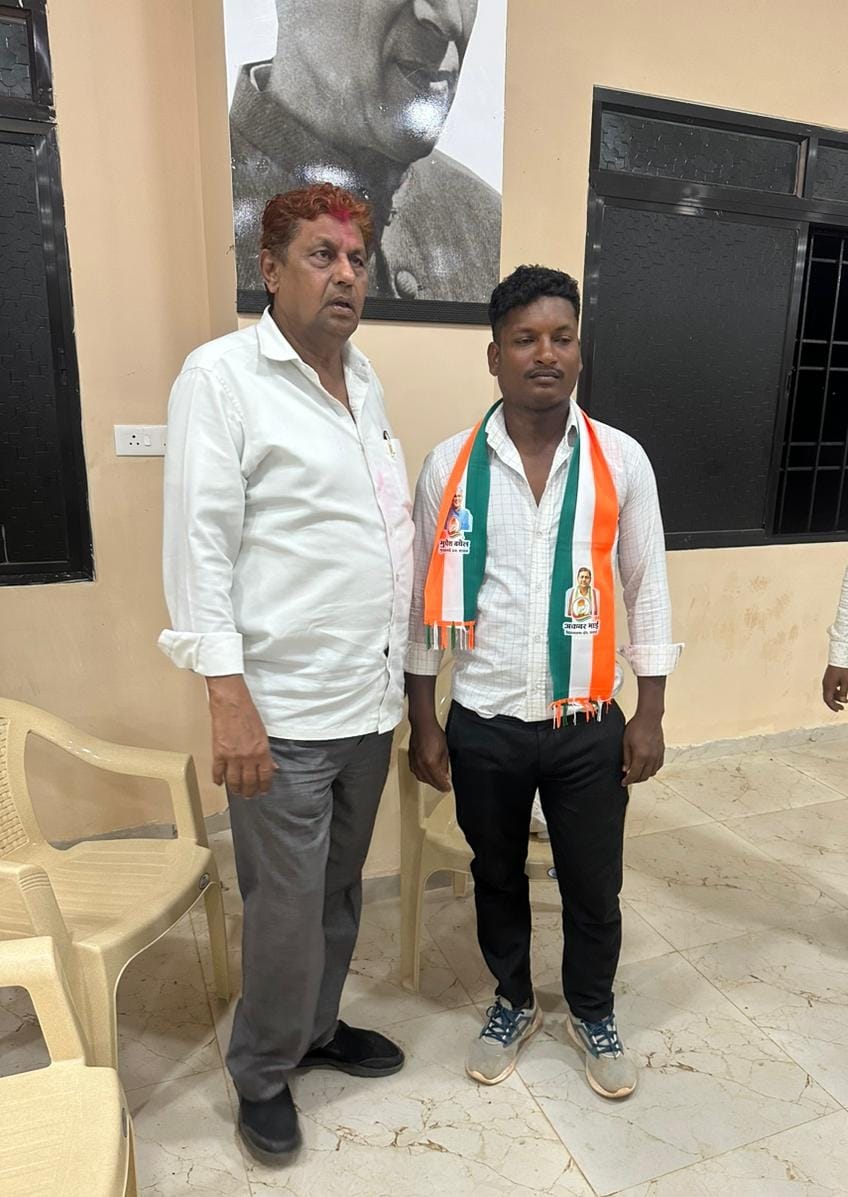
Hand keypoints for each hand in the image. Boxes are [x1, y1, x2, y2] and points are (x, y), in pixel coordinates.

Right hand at [207, 676, 276, 797]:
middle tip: (249, 795)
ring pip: (234, 781)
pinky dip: (218, 779)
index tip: (263, 791)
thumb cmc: (248, 713)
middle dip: (249, 792)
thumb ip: (267, 753)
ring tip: (236, 792)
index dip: (264, 787)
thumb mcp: (263, 734)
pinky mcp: (219, 753)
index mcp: (262, 751)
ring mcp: (232, 756)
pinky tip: (219, 782)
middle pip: (249, 782)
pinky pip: (218, 771)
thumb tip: (272, 766)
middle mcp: (248, 757)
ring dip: (235, 789)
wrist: (231, 703)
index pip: (265, 776)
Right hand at [408, 720, 450, 791]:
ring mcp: (414, 763)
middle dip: (437, 785)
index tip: (448, 788)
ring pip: (422, 778)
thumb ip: (444, 765)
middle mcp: (421, 765)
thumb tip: (445, 776)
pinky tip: (427, 774)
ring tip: (436, 781)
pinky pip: (416, 772)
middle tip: (444, 786)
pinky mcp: (411, 760)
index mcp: (431, 763)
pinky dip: (422, 776)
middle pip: (429, 781)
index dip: (444, 786)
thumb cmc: (434, 734)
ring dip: (429, 781)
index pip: (438, 781)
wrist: (422, 725)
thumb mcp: (444, 751)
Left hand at [622, 711, 664, 785]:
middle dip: (635, 780)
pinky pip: (658, 766)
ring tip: (637, 772)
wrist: (649, 718)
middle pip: (644, 776)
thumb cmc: (636, 727)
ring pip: (652, 773)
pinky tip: (646, 766)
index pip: (634, 775)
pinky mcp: (662, 752)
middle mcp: (651, 758)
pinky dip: (652, 769)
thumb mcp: (626, 743)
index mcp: (641, 756)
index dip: (628, 781)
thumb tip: (625, 770)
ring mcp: (658, 755)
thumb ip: (626, 758)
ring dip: (644, 775)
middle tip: (628, 778)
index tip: (624, 782)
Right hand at [822, 665, 847, 712]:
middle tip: (842, 707)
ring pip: (829, 693)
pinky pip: (830, 688)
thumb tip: (843, 700)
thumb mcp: (846, 682)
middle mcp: (825, 684)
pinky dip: (835, 692)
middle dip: (835, 703)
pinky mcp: (828, 678)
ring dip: (836, 697)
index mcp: (828, 685)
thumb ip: (844, 692)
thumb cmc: (842, 668)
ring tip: (844, 699)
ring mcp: (826, 680)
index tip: (839, 710)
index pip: (828, 700)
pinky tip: (841, 691)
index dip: (833, 706)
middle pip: (828, 697)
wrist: (838, 657)